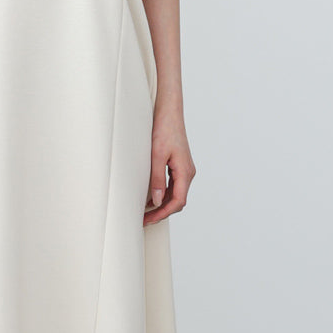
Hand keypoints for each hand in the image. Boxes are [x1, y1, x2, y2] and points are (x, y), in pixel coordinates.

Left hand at [143, 108, 195, 224]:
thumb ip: (157, 179)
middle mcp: (188, 173)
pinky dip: (163, 194)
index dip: (163, 213)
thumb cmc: (164, 130)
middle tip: (144, 220)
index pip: (178, 201)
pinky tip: (150, 198)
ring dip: (162, 205)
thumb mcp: (157, 155)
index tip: (148, 219)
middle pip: (178, 201)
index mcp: (185, 172)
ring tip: (145, 212)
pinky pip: (173, 186)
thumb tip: (157, 201)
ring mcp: (185, 170)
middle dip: (162, 212)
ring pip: (175, 194)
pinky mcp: (179, 166)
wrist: (169, 113)